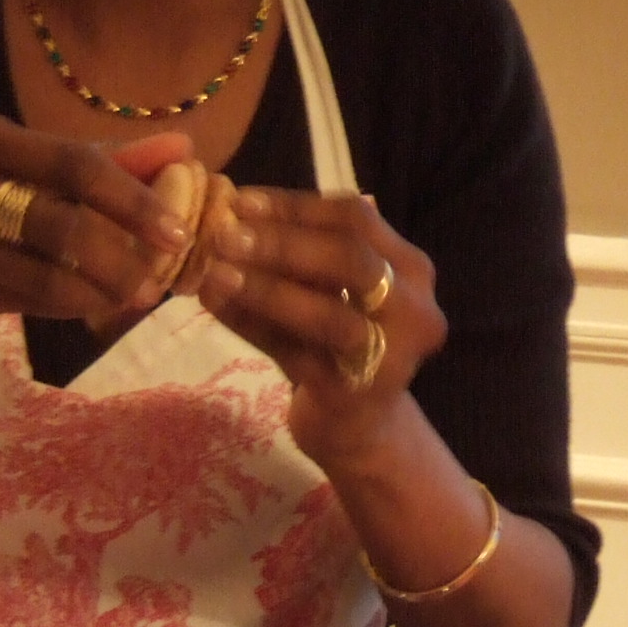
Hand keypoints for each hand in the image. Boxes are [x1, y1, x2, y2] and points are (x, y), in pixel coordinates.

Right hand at [0, 110, 194, 332]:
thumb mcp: (6, 166)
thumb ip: (93, 160)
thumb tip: (180, 149)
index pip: (76, 161)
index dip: (135, 196)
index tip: (179, 224)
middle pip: (67, 217)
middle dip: (129, 248)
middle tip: (167, 266)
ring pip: (52, 268)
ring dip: (108, 285)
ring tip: (140, 291)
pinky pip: (32, 298)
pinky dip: (76, 304)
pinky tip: (99, 305)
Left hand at [193, 188, 440, 462]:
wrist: (359, 426)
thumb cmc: (339, 345)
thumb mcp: (334, 290)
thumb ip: (303, 253)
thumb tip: (235, 210)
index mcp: (410, 269)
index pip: (356, 219)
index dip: (296, 207)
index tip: (241, 201)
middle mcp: (414, 309)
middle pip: (351, 258)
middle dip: (283, 243)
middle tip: (225, 234)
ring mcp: (390, 355)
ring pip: (328, 313)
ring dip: (266, 288)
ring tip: (215, 271)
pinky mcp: (354, 393)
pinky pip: (295, 354)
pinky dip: (250, 326)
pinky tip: (213, 305)